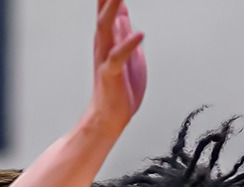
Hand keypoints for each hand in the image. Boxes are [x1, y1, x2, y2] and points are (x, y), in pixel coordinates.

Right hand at [87, 0, 145, 132]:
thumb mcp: (127, 56)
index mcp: (108, 39)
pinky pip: (118, 57)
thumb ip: (125, 34)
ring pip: (107, 28)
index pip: (109, 8)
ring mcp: (106, 58)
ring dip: (113, 9)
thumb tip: (126, 15)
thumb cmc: (119, 90)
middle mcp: (104, 44)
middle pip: (105, 11)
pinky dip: (129, 45)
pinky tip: (139, 34)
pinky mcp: (110, 75)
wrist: (108, 119)